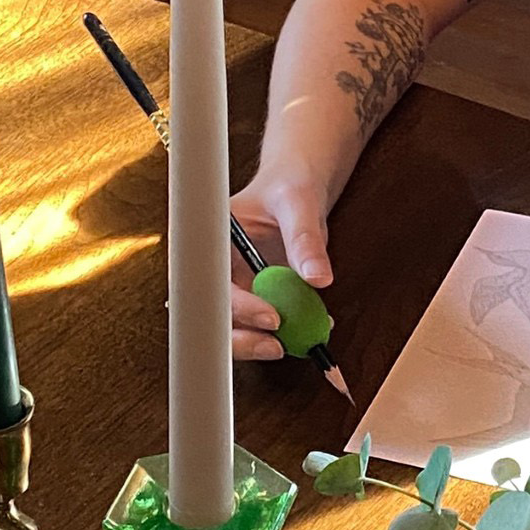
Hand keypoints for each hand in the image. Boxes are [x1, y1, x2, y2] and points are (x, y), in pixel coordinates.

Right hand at [229, 169, 331, 361]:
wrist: (299, 187)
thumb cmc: (290, 184)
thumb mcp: (299, 203)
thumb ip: (305, 239)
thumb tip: (318, 278)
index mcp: (211, 240)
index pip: (213, 283)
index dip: (238, 307)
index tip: (271, 316)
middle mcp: (216, 268)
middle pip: (214, 317)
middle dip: (243, 338)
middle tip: (278, 345)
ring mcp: (235, 286)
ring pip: (235, 329)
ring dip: (265, 341)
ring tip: (304, 339)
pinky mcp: (256, 298)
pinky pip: (264, 326)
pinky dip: (287, 334)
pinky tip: (312, 327)